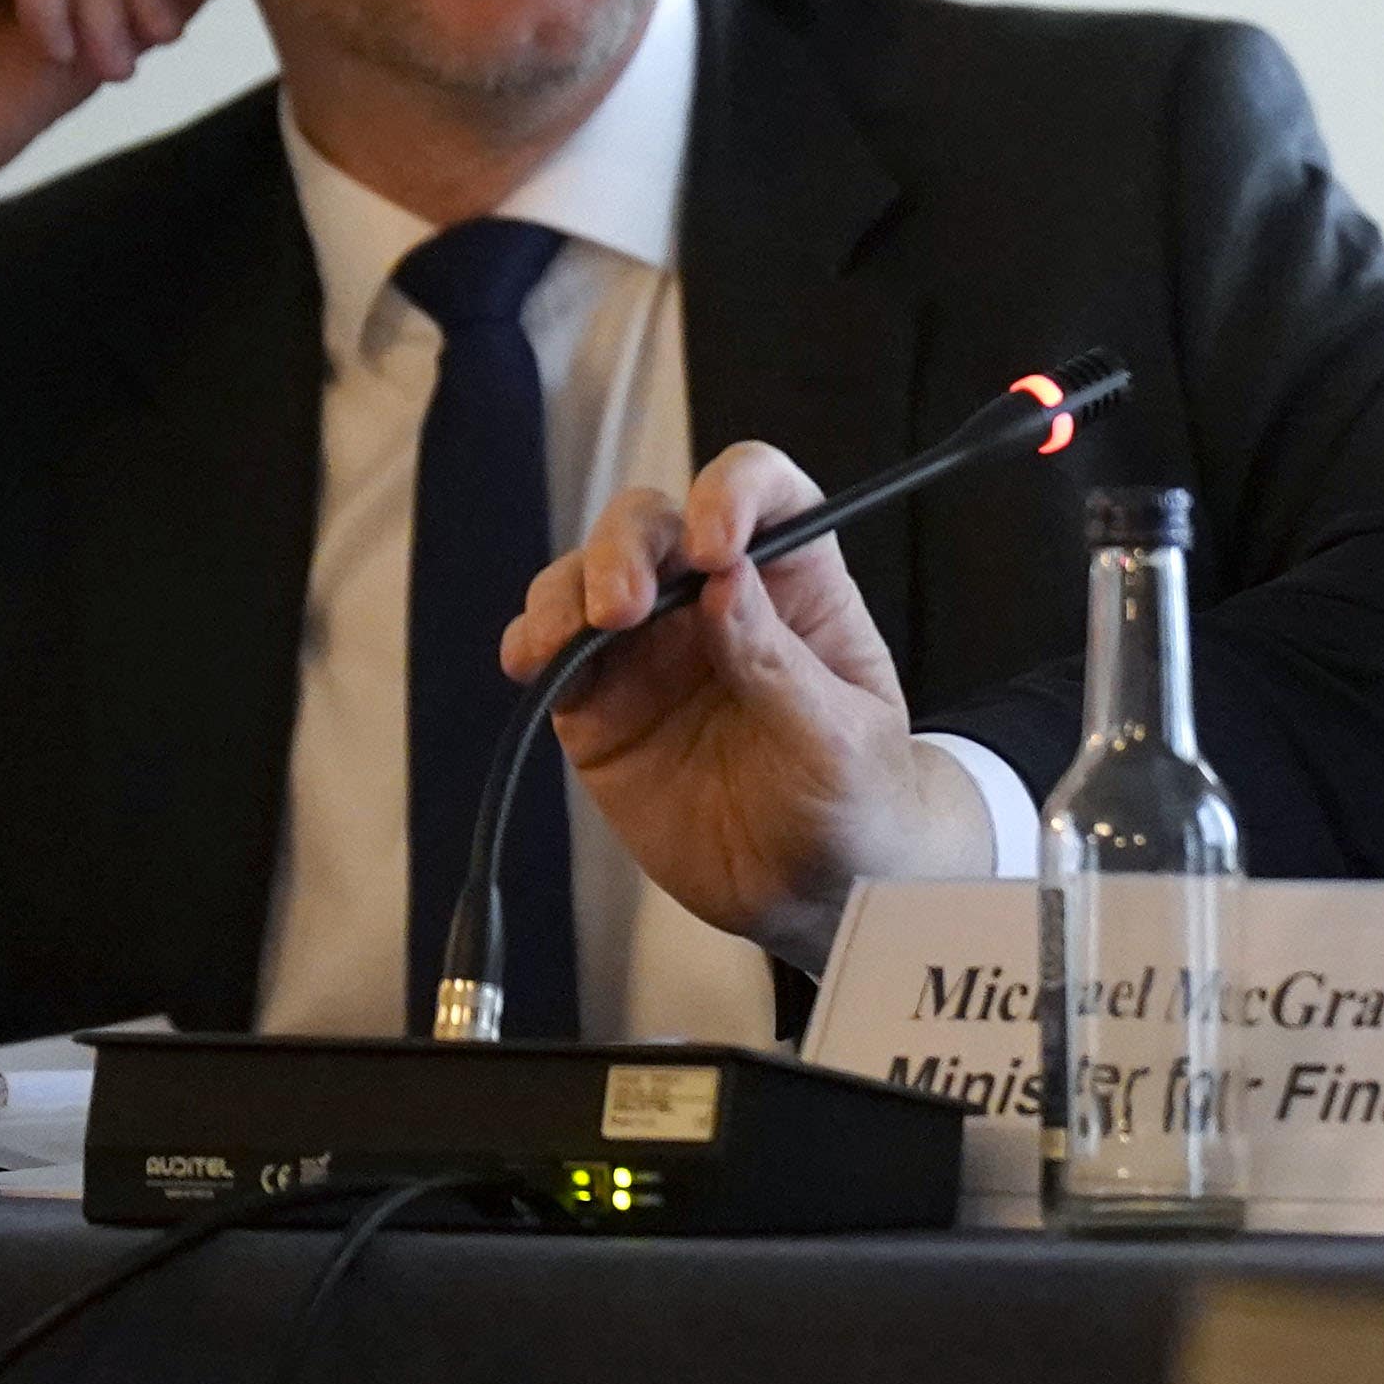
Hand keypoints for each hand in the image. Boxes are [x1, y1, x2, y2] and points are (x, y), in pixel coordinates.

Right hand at [502, 443, 990, 965]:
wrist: (810, 891)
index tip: (716, 543)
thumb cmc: (852, 797)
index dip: (733, 492)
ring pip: (588, 578)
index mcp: (795, 581)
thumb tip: (725, 582)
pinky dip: (531, 647)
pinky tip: (531, 664)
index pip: (764, 492)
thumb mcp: (838, 738)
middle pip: (654, 522)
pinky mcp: (601, 705)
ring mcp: (650, 647)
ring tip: (568, 638)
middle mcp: (713, 595)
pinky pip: (552, 657)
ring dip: (568, 592)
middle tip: (624, 606)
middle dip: (627, 548)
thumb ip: (779, 665)